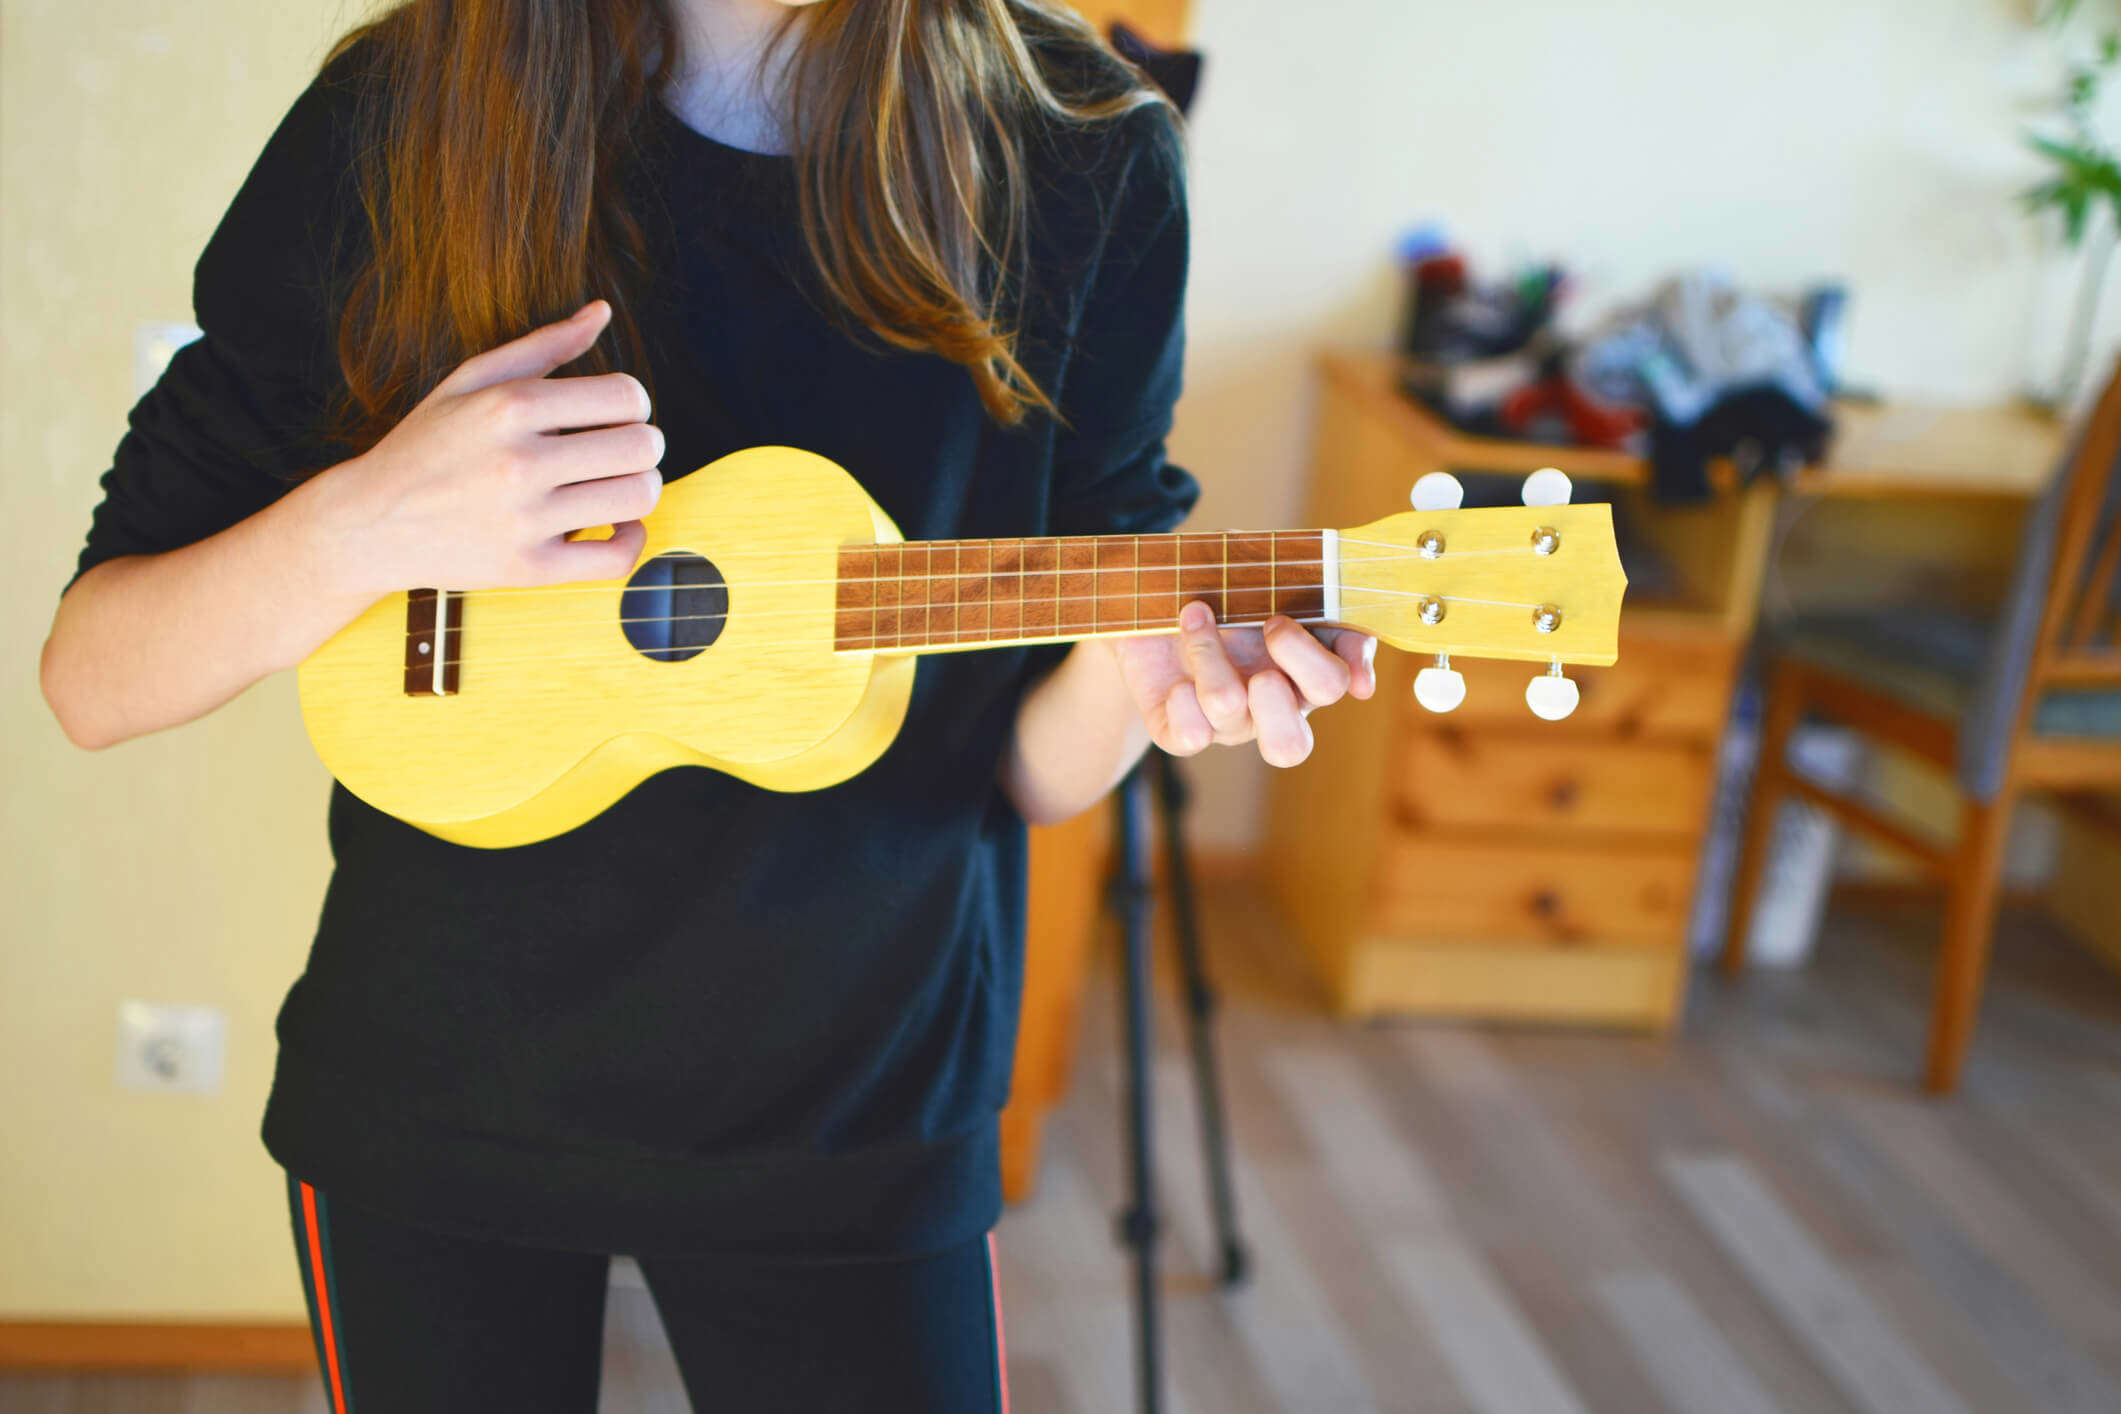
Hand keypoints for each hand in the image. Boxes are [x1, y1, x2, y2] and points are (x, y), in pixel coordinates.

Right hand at [320, 300, 662, 595]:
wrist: (370, 523)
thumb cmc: (427, 445)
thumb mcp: (472, 381)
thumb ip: (543, 344)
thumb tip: (601, 311)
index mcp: (509, 407)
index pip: (626, 396)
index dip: (634, 404)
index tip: (618, 415)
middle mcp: (518, 462)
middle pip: (641, 446)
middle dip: (644, 444)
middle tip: (623, 449)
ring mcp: (524, 520)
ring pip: (639, 498)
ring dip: (642, 487)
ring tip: (619, 483)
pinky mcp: (529, 568)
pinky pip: (618, 557)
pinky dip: (633, 539)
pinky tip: (618, 523)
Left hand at [1110, 601, 1376, 766]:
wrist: (1153, 590)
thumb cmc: (1224, 581)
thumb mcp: (1274, 574)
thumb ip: (1324, 607)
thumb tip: (1362, 685)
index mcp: (1303, 670)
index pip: (1333, 684)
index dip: (1316, 660)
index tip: (1280, 619)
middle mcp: (1269, 706)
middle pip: (1291, 745)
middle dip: (1275, 697)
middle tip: (1263, 637)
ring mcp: (1225, 723)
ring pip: (1229, 708)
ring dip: (1208, 652)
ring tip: (1194, 613)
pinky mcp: (1179, 729)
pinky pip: (1189, 736)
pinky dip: (1182, 701)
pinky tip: (1176, 673)